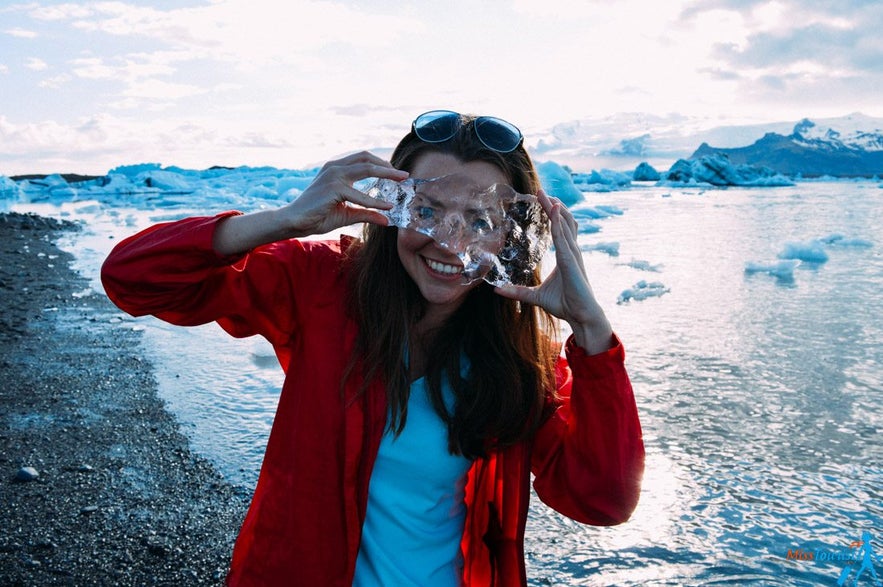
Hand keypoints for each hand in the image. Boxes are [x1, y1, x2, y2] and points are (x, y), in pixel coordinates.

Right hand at [213, 152, 407, 255]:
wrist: (294, 222)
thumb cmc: (317, 216)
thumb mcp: (347, 214)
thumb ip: (367, 213)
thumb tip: (387, 220)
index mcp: (336, 169)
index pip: (363, 159)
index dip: (381, 164)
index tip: (396, 173)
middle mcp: (335, 167)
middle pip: (367, 158)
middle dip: (388, 166)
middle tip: (404, 175)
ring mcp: (333, 175)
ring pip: (366, 169)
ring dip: (387, 174)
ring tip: (401, 181)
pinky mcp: (333, 188)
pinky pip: (359, 194)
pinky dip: (375, 201)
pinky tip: (386, 206)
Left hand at [495, 190, 613, 353]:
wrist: (581, 316)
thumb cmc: (564, 304)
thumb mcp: (535, 296)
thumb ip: (517, 291)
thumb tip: (497, 290)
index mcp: (566, 255)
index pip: (560, 228)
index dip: (553, 213)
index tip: (542, 199)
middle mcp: (571, 251)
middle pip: (564, 221)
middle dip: (553, 205)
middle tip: (540, 191)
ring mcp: (573, 255)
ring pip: (565, 225)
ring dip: (555, 208)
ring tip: (546, 195)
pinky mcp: (571, 261)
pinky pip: (564, 238)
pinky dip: (558, 223)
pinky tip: (553, 210)